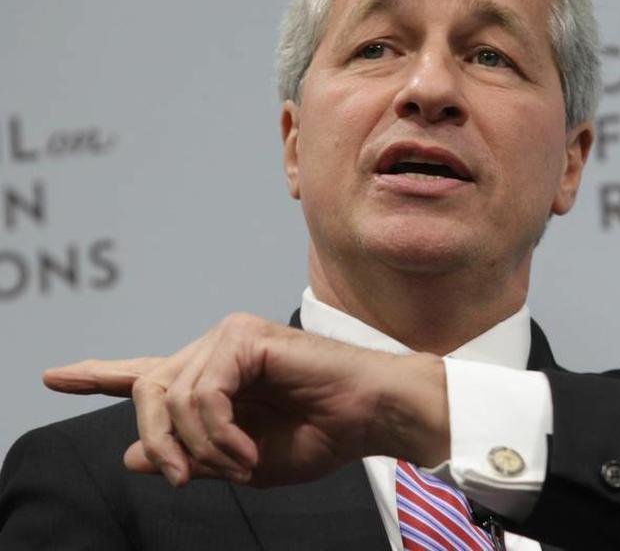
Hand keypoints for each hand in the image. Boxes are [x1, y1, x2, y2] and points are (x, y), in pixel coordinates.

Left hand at [43, 313, 448, 487]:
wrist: (368, 417)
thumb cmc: (319, 436)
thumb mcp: (241, 462)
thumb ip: (187, 455)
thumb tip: (130, 456)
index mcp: (213, 380)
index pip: (147, 374)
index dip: (98, 375)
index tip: (54, 377)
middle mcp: (213, 351)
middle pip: (147, 392)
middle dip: (159, 442)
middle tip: (187, 478)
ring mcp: (227, 338)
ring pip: (171, 396)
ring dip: (200, 446)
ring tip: (239, 464)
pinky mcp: (244, 337)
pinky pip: (203, 393)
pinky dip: (219, 432)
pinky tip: (247, 450)